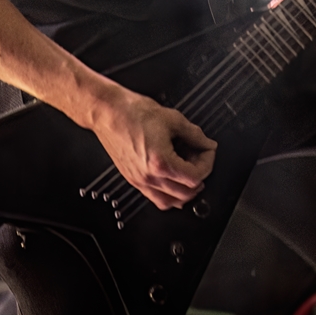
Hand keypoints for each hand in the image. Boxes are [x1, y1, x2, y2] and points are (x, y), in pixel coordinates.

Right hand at [91, 87, 216, 210]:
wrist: (108, 112)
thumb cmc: (132, 112)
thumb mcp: (172, 118)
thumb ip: (194, 134)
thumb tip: (206, 143)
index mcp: (161, 162)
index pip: (195, 176)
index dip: (208, 162)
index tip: (207, 150)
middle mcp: (150, 177)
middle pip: (186, 193)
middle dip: (199, 175)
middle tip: (199, 157)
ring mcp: (140, 181)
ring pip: (171, 203)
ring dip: (185, 191)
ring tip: (188, 171)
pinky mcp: (133, 179)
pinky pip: (156, 198)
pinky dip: (169, 194)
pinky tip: (172, 178)